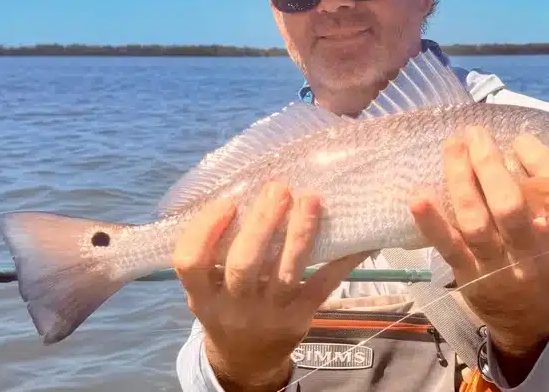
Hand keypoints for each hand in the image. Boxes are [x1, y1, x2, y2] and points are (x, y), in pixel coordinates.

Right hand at [173, 181, 368, 390]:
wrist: (247, 360)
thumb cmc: (227, 306)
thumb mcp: (208, 288)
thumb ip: (215, 252)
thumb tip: (242, 191)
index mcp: (203, 294)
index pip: (190, 262)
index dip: (206, 229)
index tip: (227, 202)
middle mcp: (234, 305)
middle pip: (243, 264)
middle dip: (262, 223)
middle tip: (278, 188)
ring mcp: (270, 312)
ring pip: (286, 272)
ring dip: (300, 233)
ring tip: (311, 199)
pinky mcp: (302, 315)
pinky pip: (324, 284)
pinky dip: (343, 260)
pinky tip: (358, 238)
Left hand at [410, 126, 548, 354]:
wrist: (529, 319)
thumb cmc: (542, 261)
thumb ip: (545, 199)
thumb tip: (510, 145)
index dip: (542, 161)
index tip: (520, 138)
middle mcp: (533, 254)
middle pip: (510, 206)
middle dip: (489, 164)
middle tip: (476, 133)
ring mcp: (497, 266)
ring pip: (476, 221)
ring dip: (460, 180)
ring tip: (453, 146)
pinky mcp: (467, 274)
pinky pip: (447, 245)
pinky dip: (431, 221)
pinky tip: (418, 195)